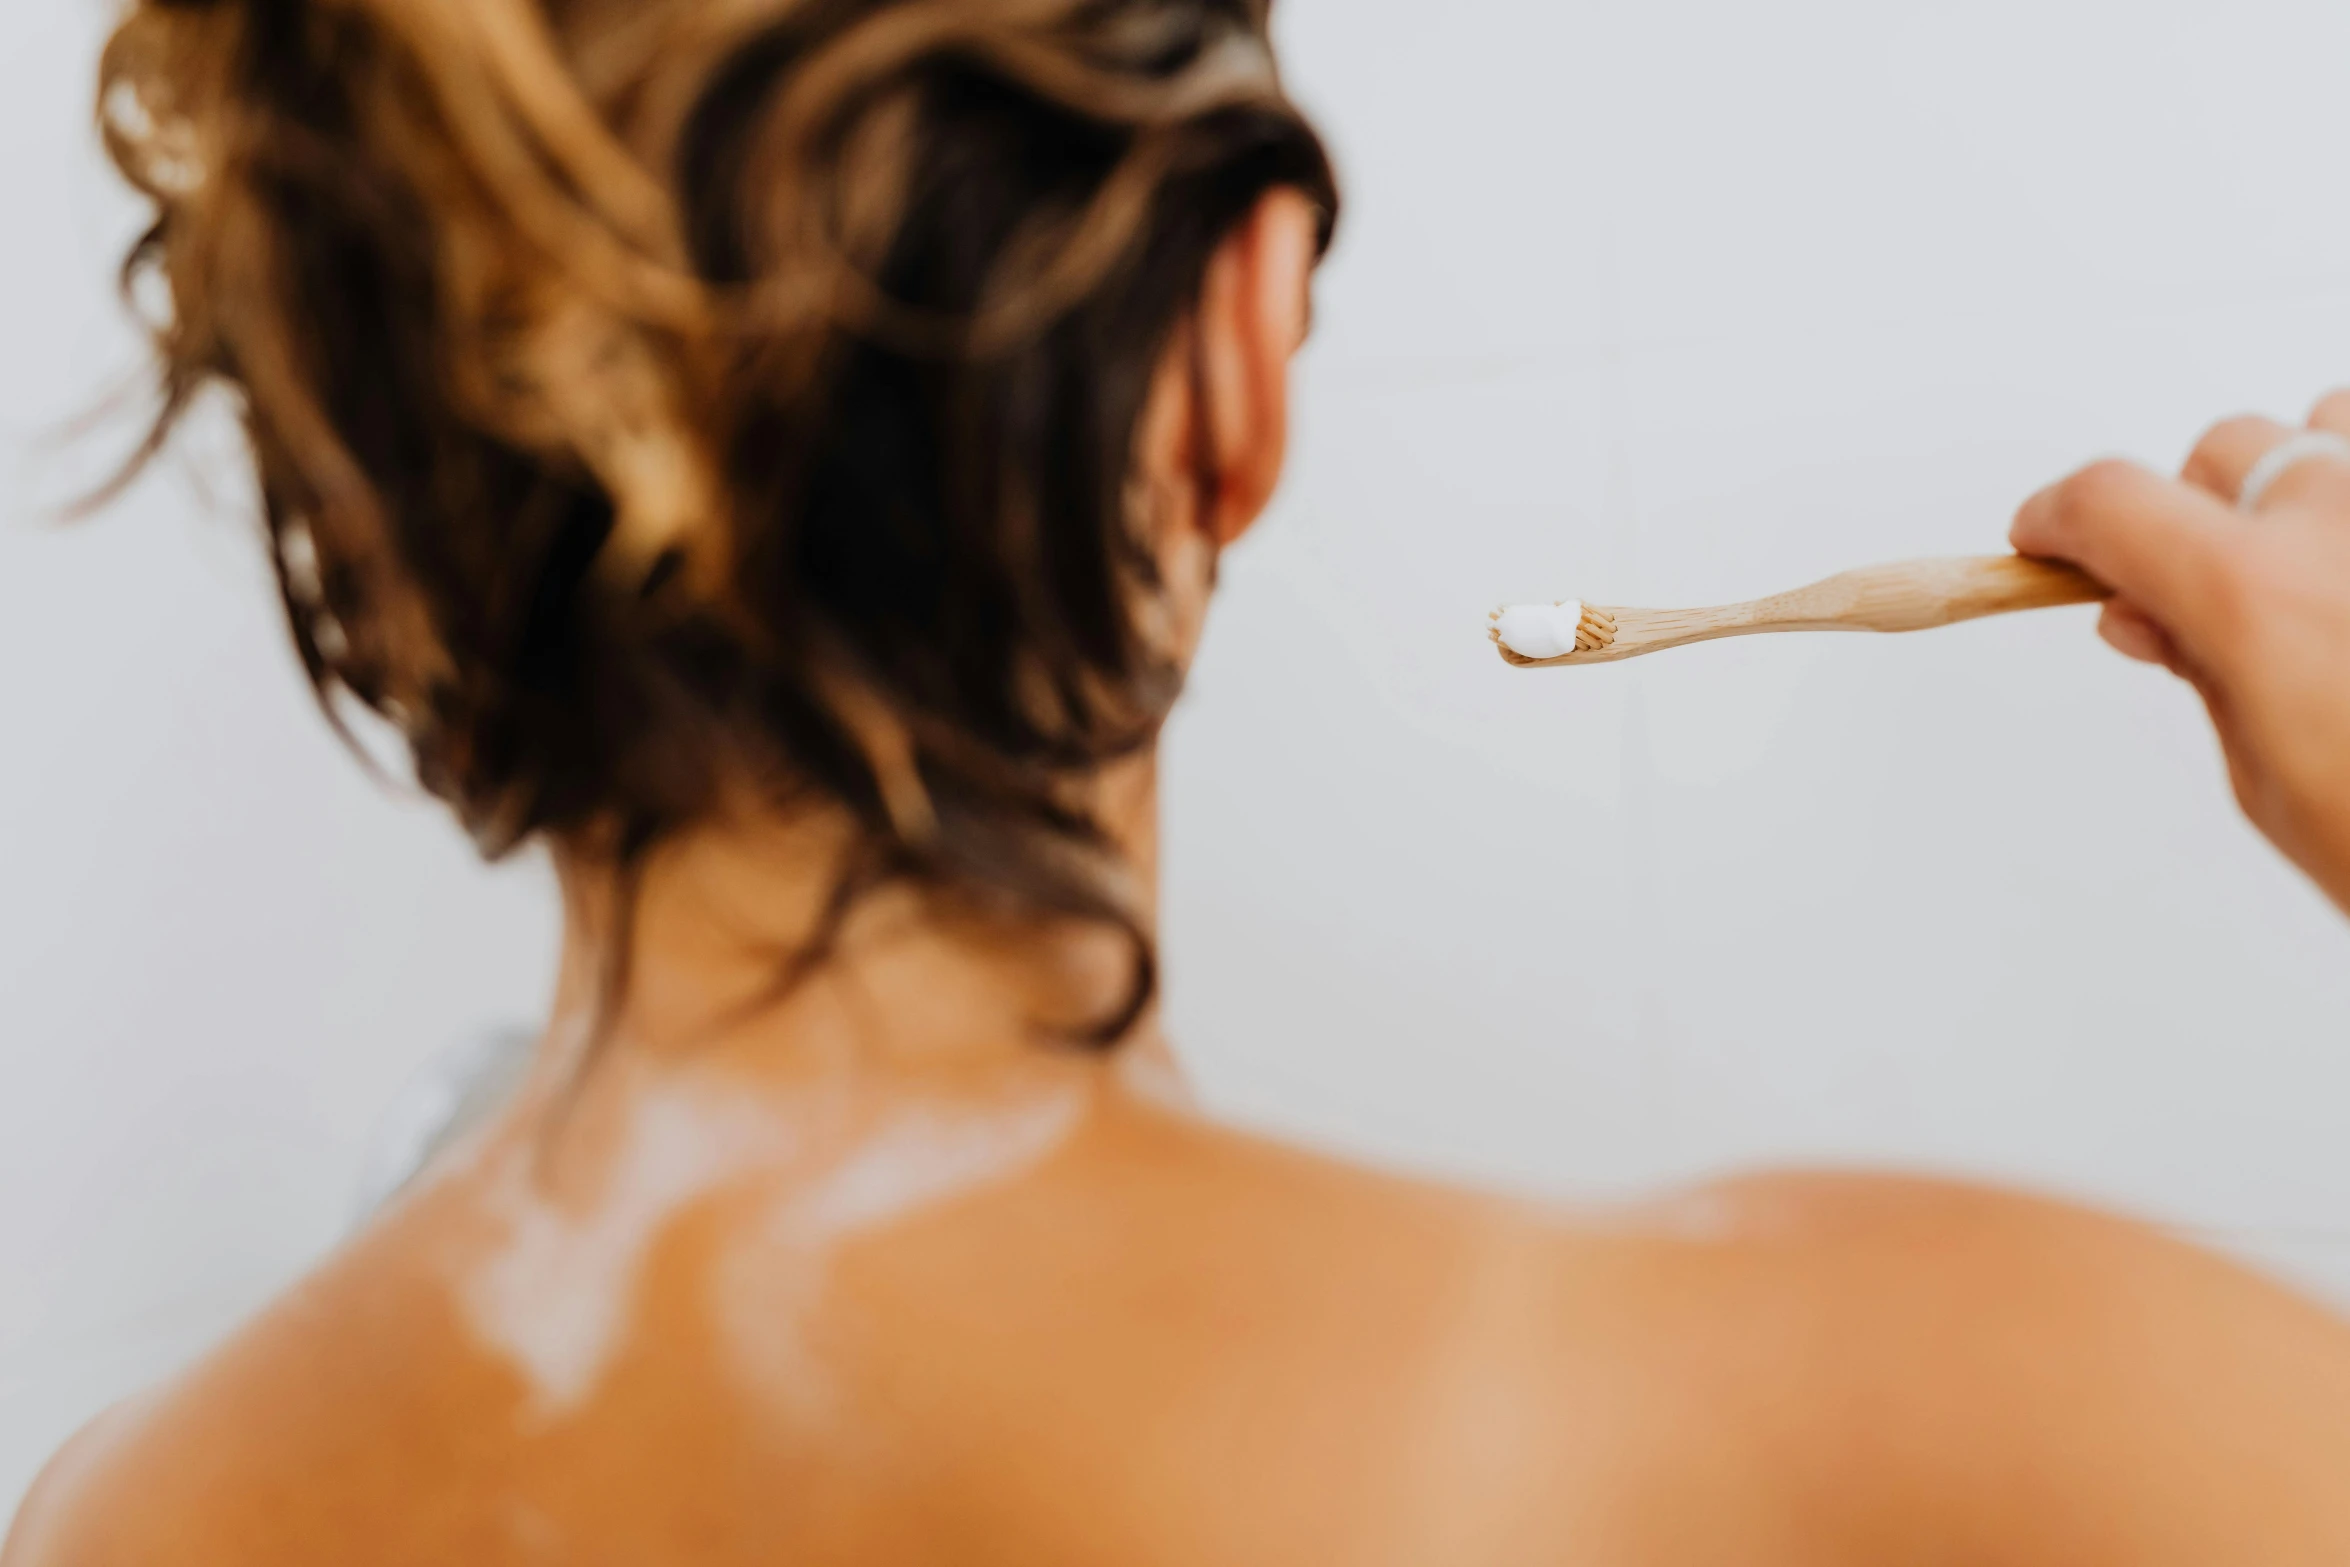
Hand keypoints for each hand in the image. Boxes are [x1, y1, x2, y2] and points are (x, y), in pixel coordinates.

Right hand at [2011, 394, 2349, 915]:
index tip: (2049, 535)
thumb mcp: (2271, 781)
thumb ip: (2206, 673)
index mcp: (2256, 594)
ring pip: (2334, 425)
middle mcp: (2343, 520)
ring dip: (2309, 480)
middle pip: (2224, 451)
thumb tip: (2151, 617)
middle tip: (2209, 597)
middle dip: (2196, 513)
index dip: (2062, 519)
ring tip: (2327, 565)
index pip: (2112, 505)